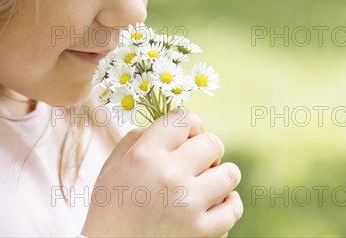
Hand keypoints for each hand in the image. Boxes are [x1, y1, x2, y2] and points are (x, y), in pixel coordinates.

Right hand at [81, 110, 242, 236]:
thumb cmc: (111, 206)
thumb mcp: (114, 165)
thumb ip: (140, 138)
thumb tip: (175, 127)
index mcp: (144, 155)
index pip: (184, 118)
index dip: (190, 125)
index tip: (187, 138)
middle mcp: (168, 175)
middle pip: (212, 143)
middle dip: (207, 150)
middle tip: (197, 164)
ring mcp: (188, 205)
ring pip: (230, 173)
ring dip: (221, 177)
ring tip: (207, 185)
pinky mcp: (201, 232)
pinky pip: (234, 208)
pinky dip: (228, 205)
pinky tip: (214, 205)